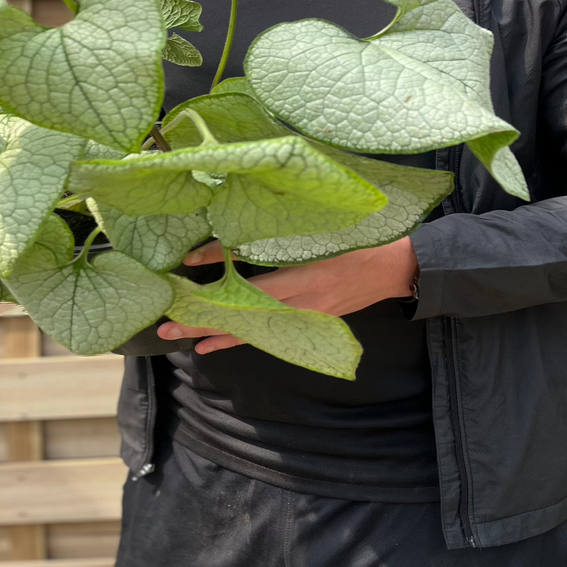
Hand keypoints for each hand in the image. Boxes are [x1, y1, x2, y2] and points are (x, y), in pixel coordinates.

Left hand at [157, 236, 418, 354]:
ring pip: (253, 330)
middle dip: (204, 319)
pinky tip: (213, 345)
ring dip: (215, 334)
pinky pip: (269, 335)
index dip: (220, 266)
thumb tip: (246, 221)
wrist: (399, 268)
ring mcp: (307, 316)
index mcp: (307, 272)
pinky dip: (239, 340)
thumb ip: (290, 231)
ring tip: (180, 338)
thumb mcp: (328, 230)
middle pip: (244, 313)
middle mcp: (303, 301)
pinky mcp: (310, 322)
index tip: (189, 261)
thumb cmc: (365, 240)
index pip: (253, 275)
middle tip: (167, 324)